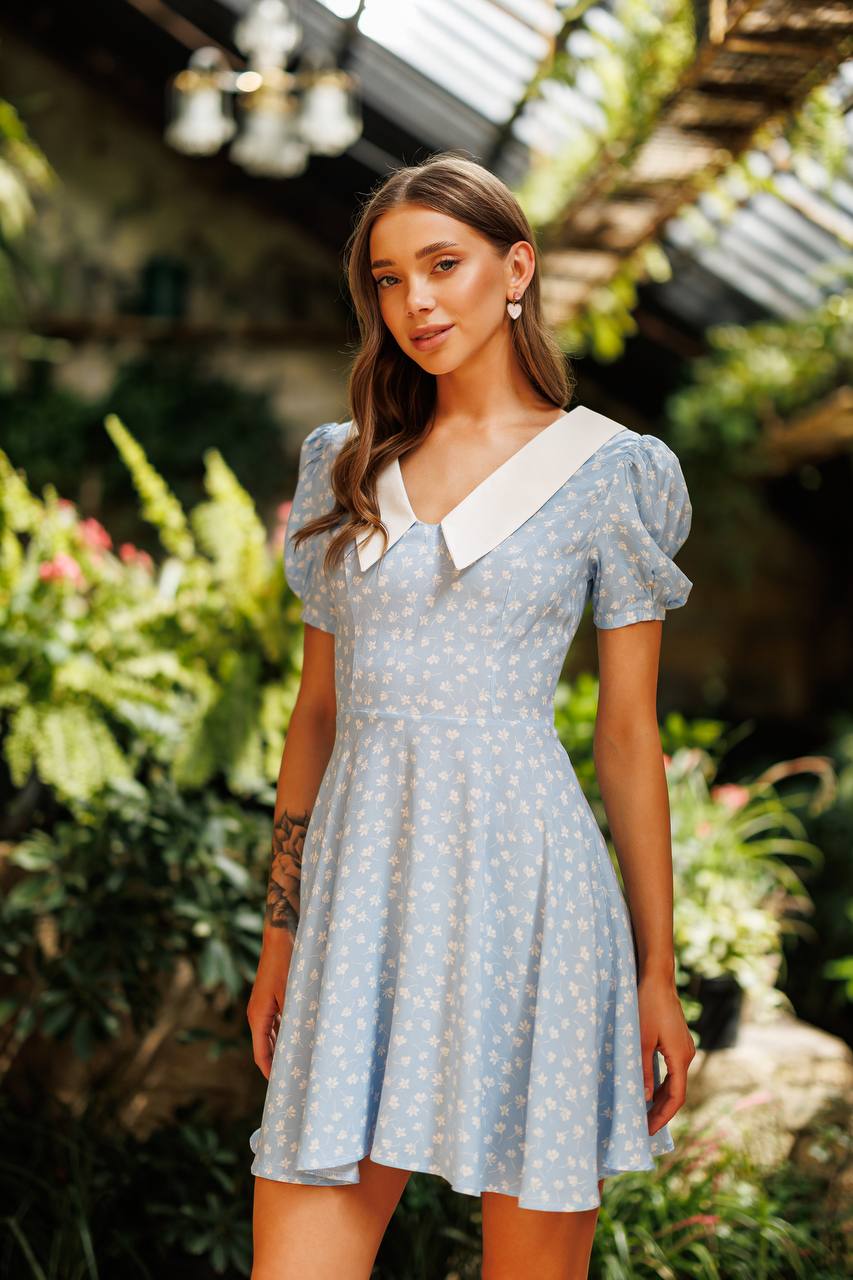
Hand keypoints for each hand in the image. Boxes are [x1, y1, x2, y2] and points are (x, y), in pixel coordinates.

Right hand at [247, 944, 291, 1079]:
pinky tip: (301, 1039)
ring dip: (283, 1049)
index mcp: (257, 1016)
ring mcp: (264, 1006)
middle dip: (278, 1064)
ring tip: (300, 1065)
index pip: (261, 1054)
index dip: (271, 1072)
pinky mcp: (272, 997)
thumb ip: (294, 1018)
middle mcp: (257, 1014)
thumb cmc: (285, 962)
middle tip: (295, 1081)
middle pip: (266, 1047)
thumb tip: (301, 1044)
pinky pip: (278, 1023)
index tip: (283, 1089)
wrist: (280, 935)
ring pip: (273, 1036)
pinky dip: (287, 1034)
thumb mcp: (291, 993)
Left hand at [637, 972, 695, 1136]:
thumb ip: (642, 1069)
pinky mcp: (678, 1041)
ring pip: (675, 1081)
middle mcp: (687, 1055)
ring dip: (661, 1097)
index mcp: (680, 1057)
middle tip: (643, 1128)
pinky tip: (649, 1090)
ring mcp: (684, 1047)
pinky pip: (673, 1070)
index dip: (663, 1116)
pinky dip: (662, 1083)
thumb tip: (643, 1098)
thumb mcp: (640, 1040)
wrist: (658, 979)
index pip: (676, 1097)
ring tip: (644, 1113)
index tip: (649, 1130)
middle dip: (661, 1111)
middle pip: (677, 1092)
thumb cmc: (647, 1006)